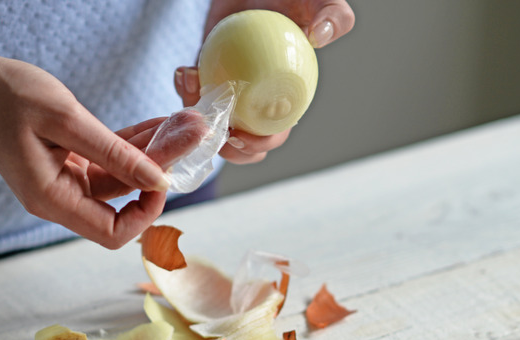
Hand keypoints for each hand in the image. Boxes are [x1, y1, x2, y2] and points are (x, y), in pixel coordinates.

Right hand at [0, 55, 174, 248]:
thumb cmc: (9, 96)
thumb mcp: (66, 121)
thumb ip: (115, 153)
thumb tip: (159, 180)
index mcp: (52, 199)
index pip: (112, 232)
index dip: (145, 213)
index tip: (164, 178)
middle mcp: (60, 197)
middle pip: (123, 201)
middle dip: (159, 171)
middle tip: (191, 135)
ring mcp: (65, 180)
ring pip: (122, 177)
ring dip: (152, 152)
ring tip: (183, 124)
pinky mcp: (70, 162)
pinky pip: (111, 160)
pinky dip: (134, 144)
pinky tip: (160, 124)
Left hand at [175, 0, 354, 163]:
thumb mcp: (320, 1)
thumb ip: (333, 16)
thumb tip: (320, 36)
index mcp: (286, 100)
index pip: (273, 135)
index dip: (258, 145)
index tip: (241, 137)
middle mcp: (257, 102)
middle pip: (239, 140)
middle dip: (221, 144)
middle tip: (208, 126)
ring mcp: (230, 90)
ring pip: (211, 118)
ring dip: (196, 111)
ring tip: (192, 83)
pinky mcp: (208, 74)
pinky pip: (193, 89)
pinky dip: (185, 85)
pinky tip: (185, 71)